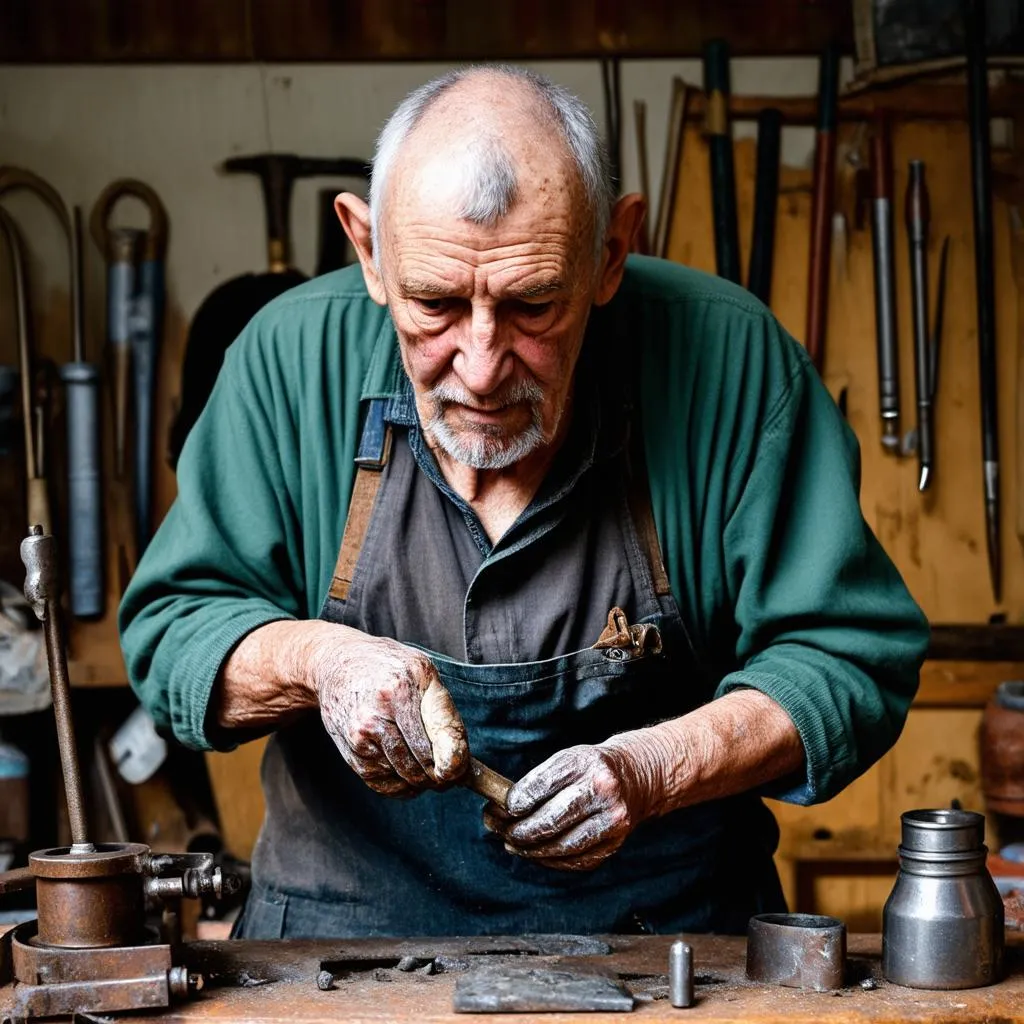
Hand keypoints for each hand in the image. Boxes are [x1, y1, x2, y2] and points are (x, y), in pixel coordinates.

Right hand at [311, 632, 468, 797]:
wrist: (335, 664)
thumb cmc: (388, 667)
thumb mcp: (422, 670)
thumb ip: (443, 710)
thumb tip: (459, 760)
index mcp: (404, 688)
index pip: (439, 736)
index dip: (455, 761)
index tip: (459, 771)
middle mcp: (381, 711)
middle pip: (424, 763)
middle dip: (442, 775)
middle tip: (451, 774)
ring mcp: (363, 734)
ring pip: (405, 777)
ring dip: (422, 782)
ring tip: (431, 771)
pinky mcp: (352, 751)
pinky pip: (383, 784)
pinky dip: (401, 786)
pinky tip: (407, 775)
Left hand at [482, 734, 662, 870]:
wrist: (636, 776)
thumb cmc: (591, 768)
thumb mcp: (567, 759)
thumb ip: (537, 782)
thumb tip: (502, 809)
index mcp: (586, 764)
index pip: (541, 787)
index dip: (514, 803)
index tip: (497, 809)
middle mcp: (603, 791)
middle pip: (550, 821)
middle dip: (518, 830)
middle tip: (499, 830)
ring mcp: (612, 820)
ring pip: (562, 846)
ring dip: (531, 850)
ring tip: (513, 844)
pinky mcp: (615, 843)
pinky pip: (576, 860)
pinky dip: (552, 860)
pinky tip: (537, 853)